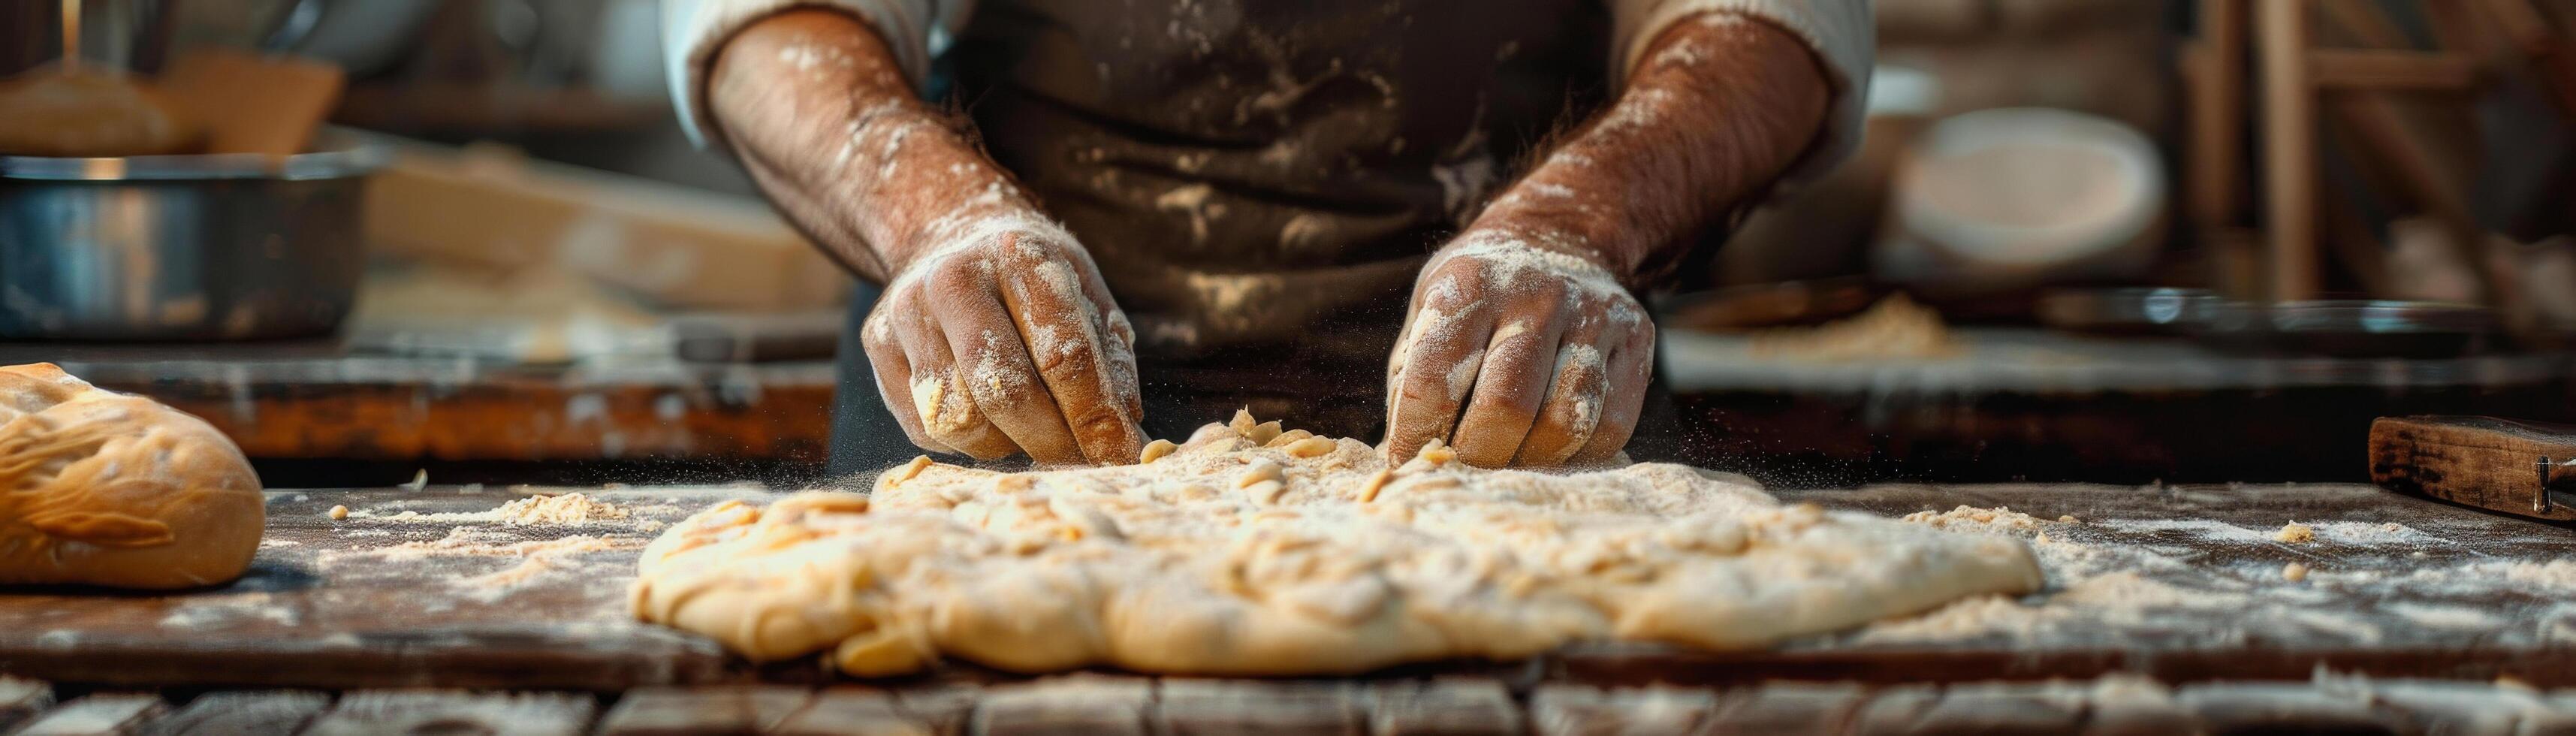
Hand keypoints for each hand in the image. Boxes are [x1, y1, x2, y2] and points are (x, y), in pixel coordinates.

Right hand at [860, 219, 1146, 464]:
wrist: (949, 235)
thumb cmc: (1033, 281)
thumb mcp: (1087, 297)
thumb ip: (1110, 365)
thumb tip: (1126, 441)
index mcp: (1021, 257)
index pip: (1063, 354)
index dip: (1093, 416)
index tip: (1119, 454)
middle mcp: (954, 279)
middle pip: (1003, 391)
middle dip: (1049, 440)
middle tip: (1078, 459)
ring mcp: (907, 311)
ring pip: (958, 418)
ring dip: (1006, 443)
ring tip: (1031, 429)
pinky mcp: (877, 343)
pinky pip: (925, 427)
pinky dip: (968, 441)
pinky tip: (988, 417)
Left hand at [1382, 231, 1654, 466]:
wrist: (1561, 235)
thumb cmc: (1480, 293)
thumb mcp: (1430, 310)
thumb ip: (1411, 379)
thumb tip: (1398, 462)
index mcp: (1471, 284)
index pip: (1436, 379)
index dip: (1416, 433)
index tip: (1407, 459)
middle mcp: (1537, 294)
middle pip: (1505, 409)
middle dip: (1476, 455)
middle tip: (1463, 465)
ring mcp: (1593, 315)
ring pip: (1565, 423)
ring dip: (1529, 459)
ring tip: (1507, 457)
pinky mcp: (1636, 338)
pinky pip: (1612, 425)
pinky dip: (1576, 455)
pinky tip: (1551, 445)